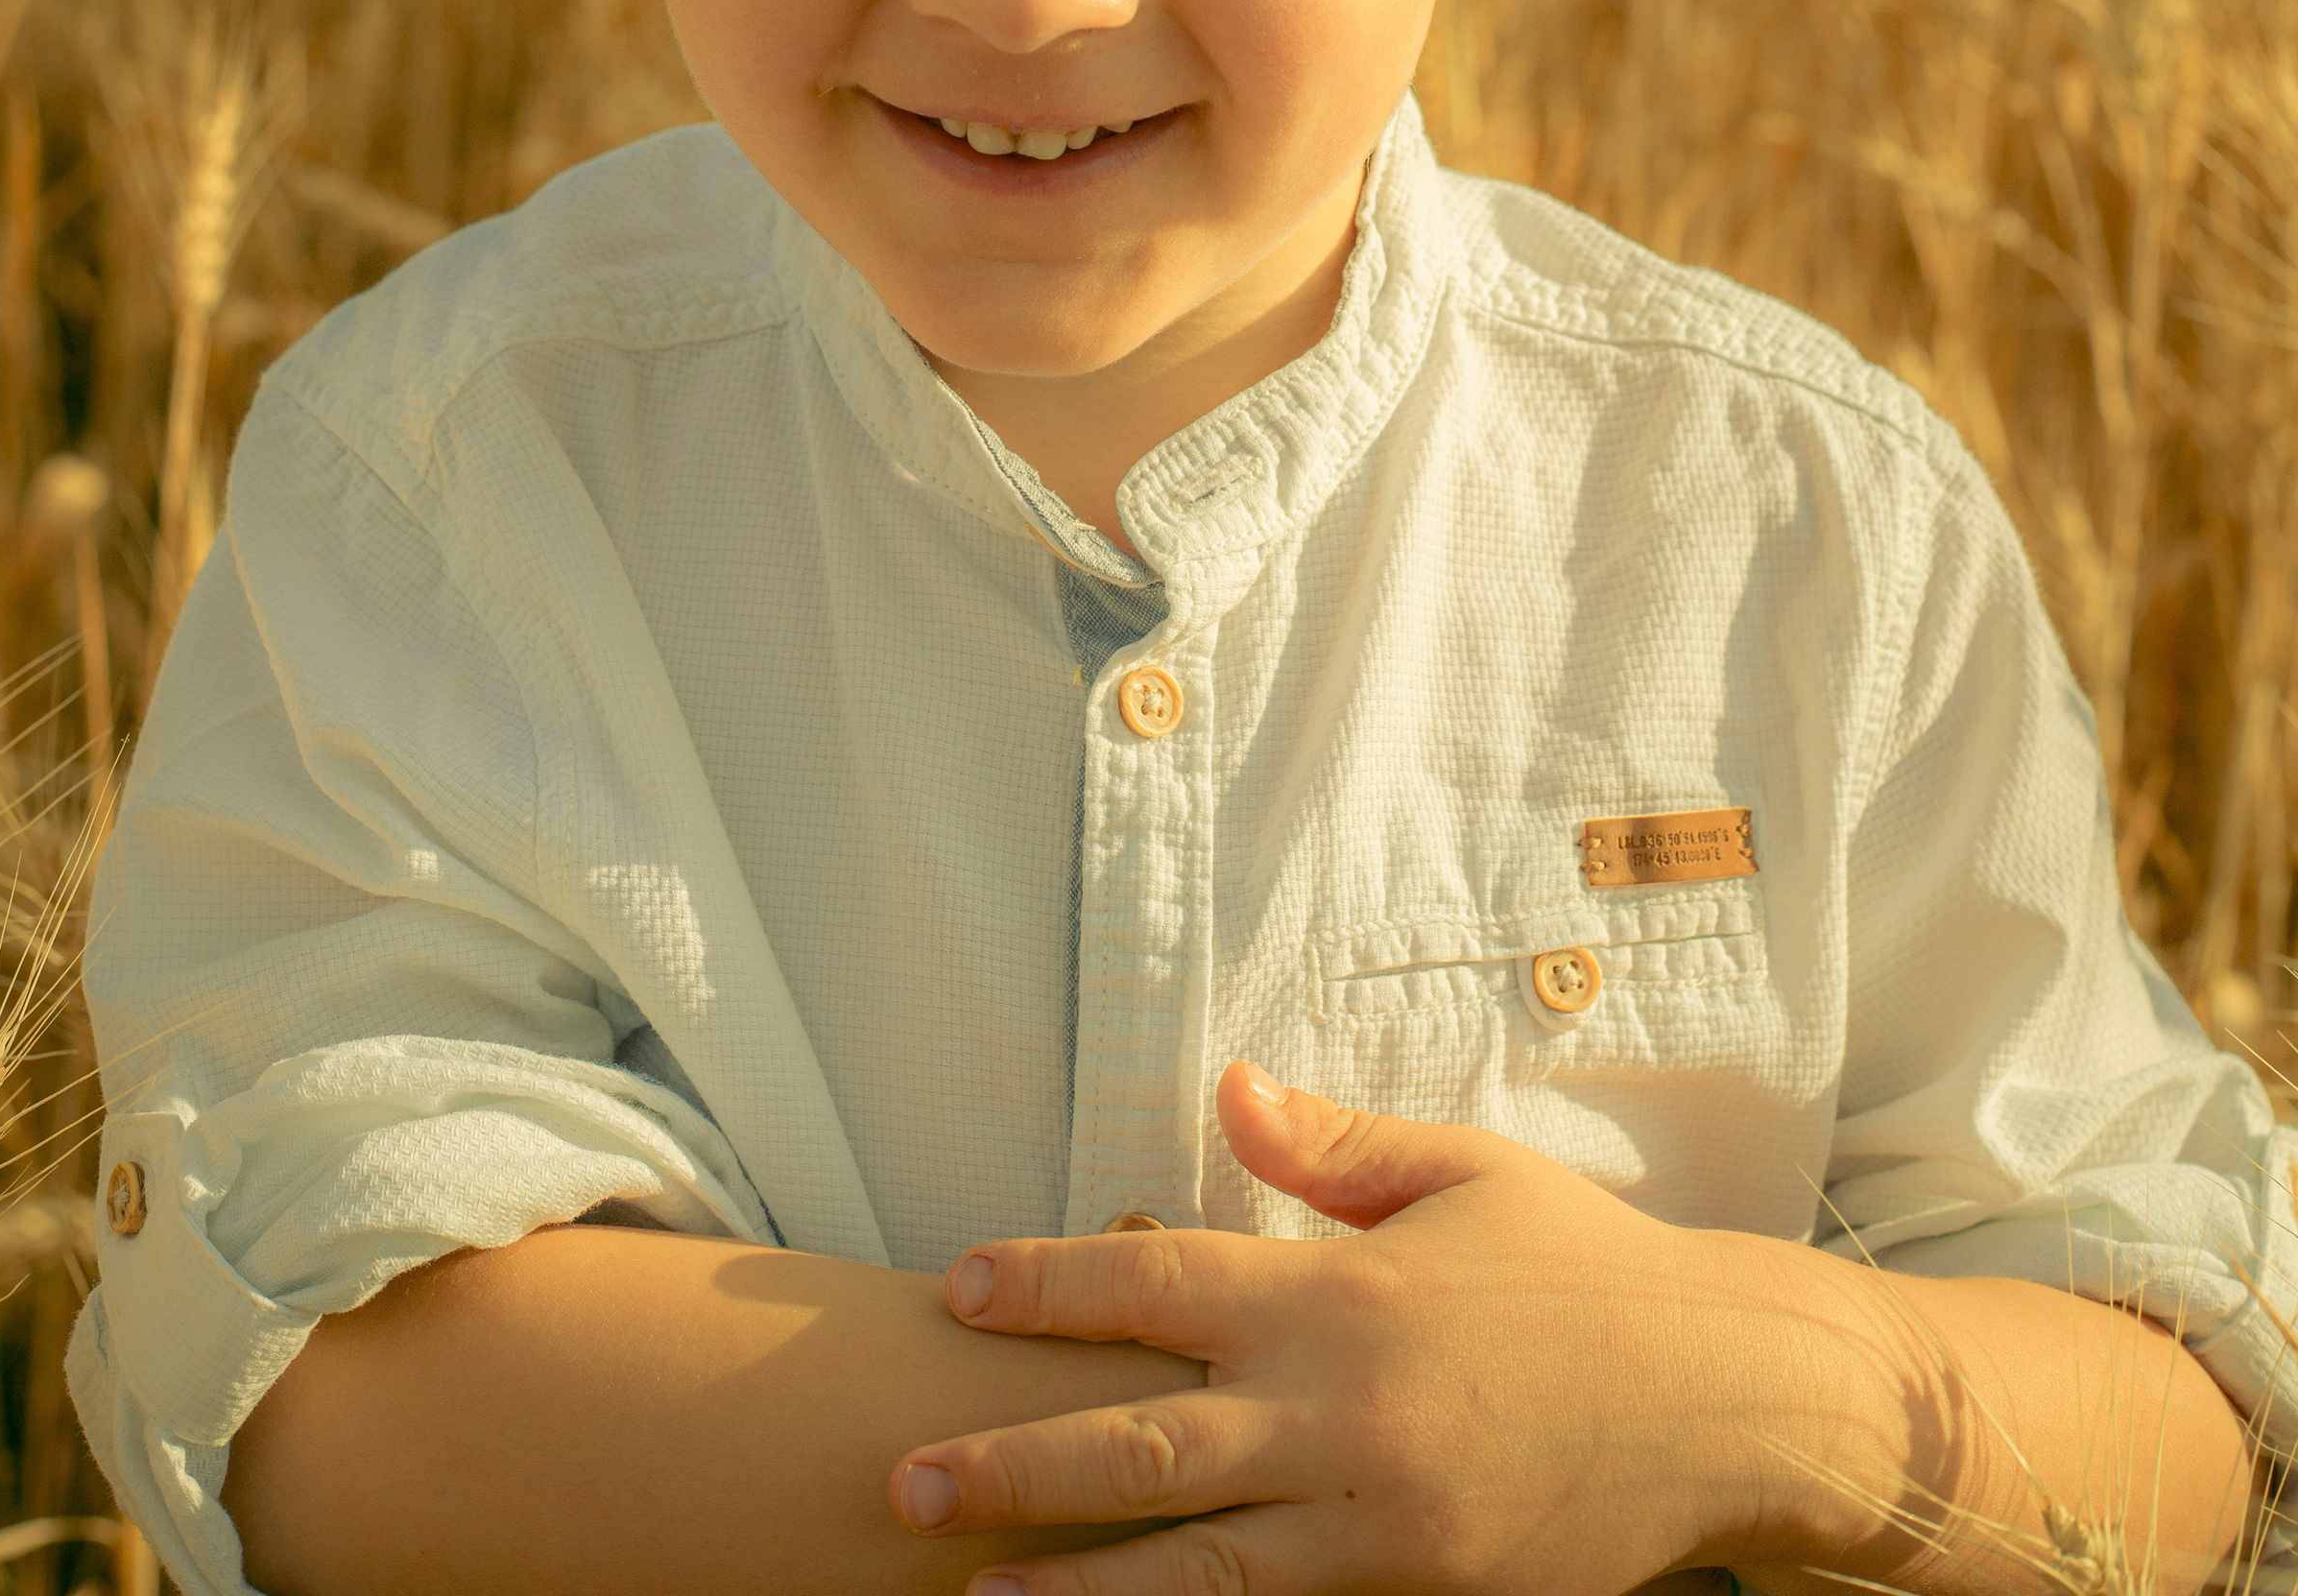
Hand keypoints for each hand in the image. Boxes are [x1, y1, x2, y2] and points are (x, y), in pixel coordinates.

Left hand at [884, 1061, 1781, 1595]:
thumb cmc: (1586, 1271)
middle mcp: (1343, 1412)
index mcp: (1340, 1291)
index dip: (1049, 1282)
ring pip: (1194, 1569)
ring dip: (1072, 1586)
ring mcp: (1381, 1522)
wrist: (1728, 1398)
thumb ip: (1332, 1146)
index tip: (956, 1285)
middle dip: (1012, 1466)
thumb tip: (1229, 1084)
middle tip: (901, 1482)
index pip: (1158, 1277)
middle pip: (1142, 1445)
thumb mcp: (1462, 1175)